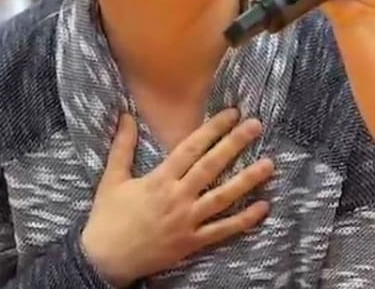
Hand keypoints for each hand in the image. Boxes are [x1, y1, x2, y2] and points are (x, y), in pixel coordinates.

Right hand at [81, 110, 273, 286]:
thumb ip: (122, 146)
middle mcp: (177, 197)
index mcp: (159, 180)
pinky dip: (244, 220)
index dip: (213, 128)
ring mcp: (187, 221)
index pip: (191, 147)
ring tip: (269, 164)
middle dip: (235, 144)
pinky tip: (263, 207)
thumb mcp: (112, 179)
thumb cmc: (108, 218)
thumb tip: (126, 115)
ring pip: (223, 197)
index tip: (232, 113)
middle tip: (256, 125)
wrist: (105, 260)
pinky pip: (223, 230)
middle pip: (211, 166)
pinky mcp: (192, 242)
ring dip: (247, 180)